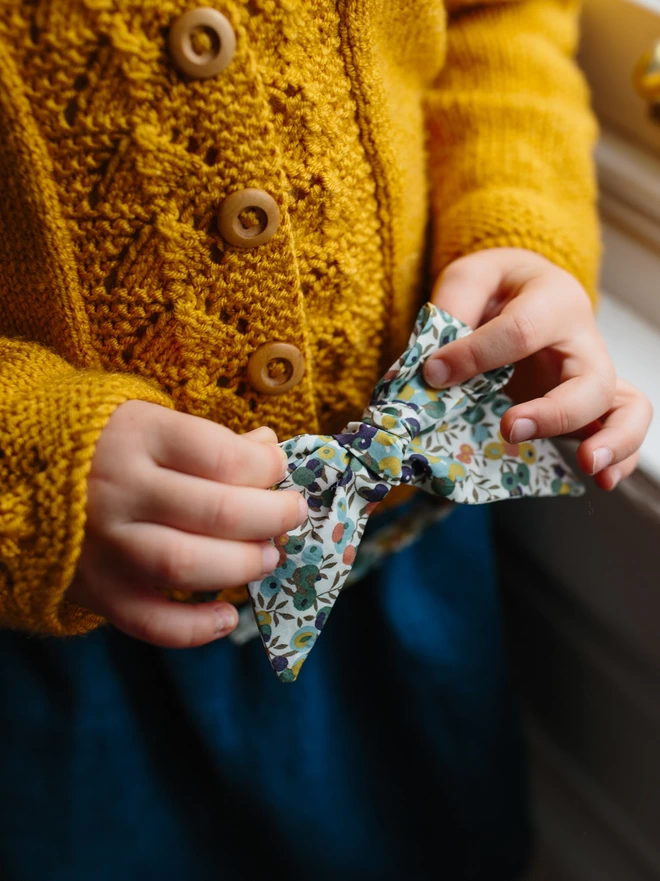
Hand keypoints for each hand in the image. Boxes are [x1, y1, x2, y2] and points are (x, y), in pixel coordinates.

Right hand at [68, 402, 306, 647]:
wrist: (18, 471)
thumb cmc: (103, 443)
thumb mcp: (150, 420)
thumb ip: (209, 438)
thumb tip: (270, 448)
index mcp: (137, 436)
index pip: (221, 457)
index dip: (266, 467)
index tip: (280, 470)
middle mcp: (119, 490)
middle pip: (217, 513)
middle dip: (270, 517)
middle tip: (291, 515)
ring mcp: (105, 544)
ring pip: (187, 565)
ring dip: (242, 565)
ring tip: (268, 556)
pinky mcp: (95, 588)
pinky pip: (149, 621)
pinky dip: (195, 629)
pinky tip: (228, 617)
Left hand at [423, 248, 652, 490]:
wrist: (525, 289)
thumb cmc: (498, 287)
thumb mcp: (470, 277)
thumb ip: (453, 307)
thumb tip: (438, 365)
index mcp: (553, 301)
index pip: (520, 331)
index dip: (475, 355)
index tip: (434, 373)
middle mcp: (583, 341)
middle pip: (590, 379)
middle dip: (553, 411)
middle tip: (509, 428)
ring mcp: (592, 376)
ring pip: (627, 407)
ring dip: (612, 439)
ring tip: (586, 465)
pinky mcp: (590, 405)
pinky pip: (621, 427)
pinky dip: (620, 457)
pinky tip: (601, 481)